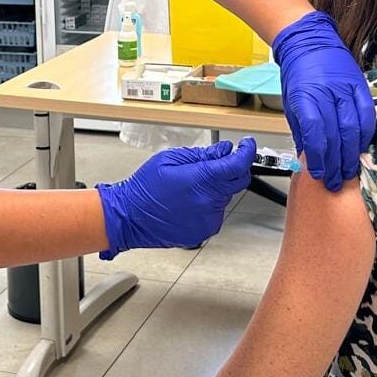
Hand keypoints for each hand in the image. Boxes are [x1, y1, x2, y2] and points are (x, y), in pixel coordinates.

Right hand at [97, 138, 255, 258]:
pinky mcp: (204, 231)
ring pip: (225, 197)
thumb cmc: (144, 188)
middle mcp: (208, 202)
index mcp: (201, 180)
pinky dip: (207, 204)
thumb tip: (224, 151)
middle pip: (238, 182)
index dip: (247, 152)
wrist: (129, 217)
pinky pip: (215, 212)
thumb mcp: (170, 159)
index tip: (247, 145)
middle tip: (217, 163)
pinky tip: (187, 202)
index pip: (238, 165)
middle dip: (232, 169)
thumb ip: (202, 155)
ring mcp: (208, 219)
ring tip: (189, 188)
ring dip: (215, 188)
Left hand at [272, 12, 375, 190]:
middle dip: (336, 164)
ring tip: (349, 172)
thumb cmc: (298, 74)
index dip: (319, 158)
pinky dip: (365, 135)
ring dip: (352, 155)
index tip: (320, 174)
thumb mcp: (291, 102)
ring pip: (353, 128)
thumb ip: (301, 130)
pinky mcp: (360, 86)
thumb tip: (308, 158)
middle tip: (336, 182)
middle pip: (335, 136)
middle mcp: (327, 93)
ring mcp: (346, 89)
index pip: (315, 133)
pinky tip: (361, 149)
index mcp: (305, 97)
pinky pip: (367, 115)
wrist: (310, 42)